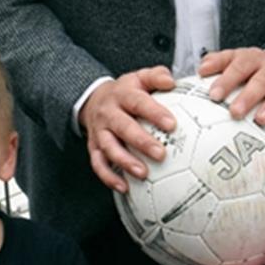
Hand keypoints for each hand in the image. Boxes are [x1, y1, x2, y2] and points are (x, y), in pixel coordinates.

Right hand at [79, 66, 176, 191]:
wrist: (93, 100)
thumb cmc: (126, 92)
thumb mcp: (139, 78)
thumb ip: (156, 76)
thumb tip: (172, 81)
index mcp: (122, 95)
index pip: (138, 102)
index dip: (154, 113)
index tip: (171, 124)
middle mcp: (108, 113)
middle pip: (123, 127)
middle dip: (141, 142)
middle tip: (160, 154)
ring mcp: (99, 132)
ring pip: (109, 148)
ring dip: (125, 162)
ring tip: (143, 173)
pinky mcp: (93, 147)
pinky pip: (98, 164)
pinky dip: (109, 177)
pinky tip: (124, 187)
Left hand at [198, 47, 264, 133]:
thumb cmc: (255, 65)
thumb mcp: (236, 57)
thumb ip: (218, 61)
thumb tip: (202, 69)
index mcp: (251, 58)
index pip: (238, 66)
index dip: (226, 80)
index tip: (214, 94)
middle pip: (259, 80)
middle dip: (247, 97)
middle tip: (235, 112)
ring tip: (261, 120)